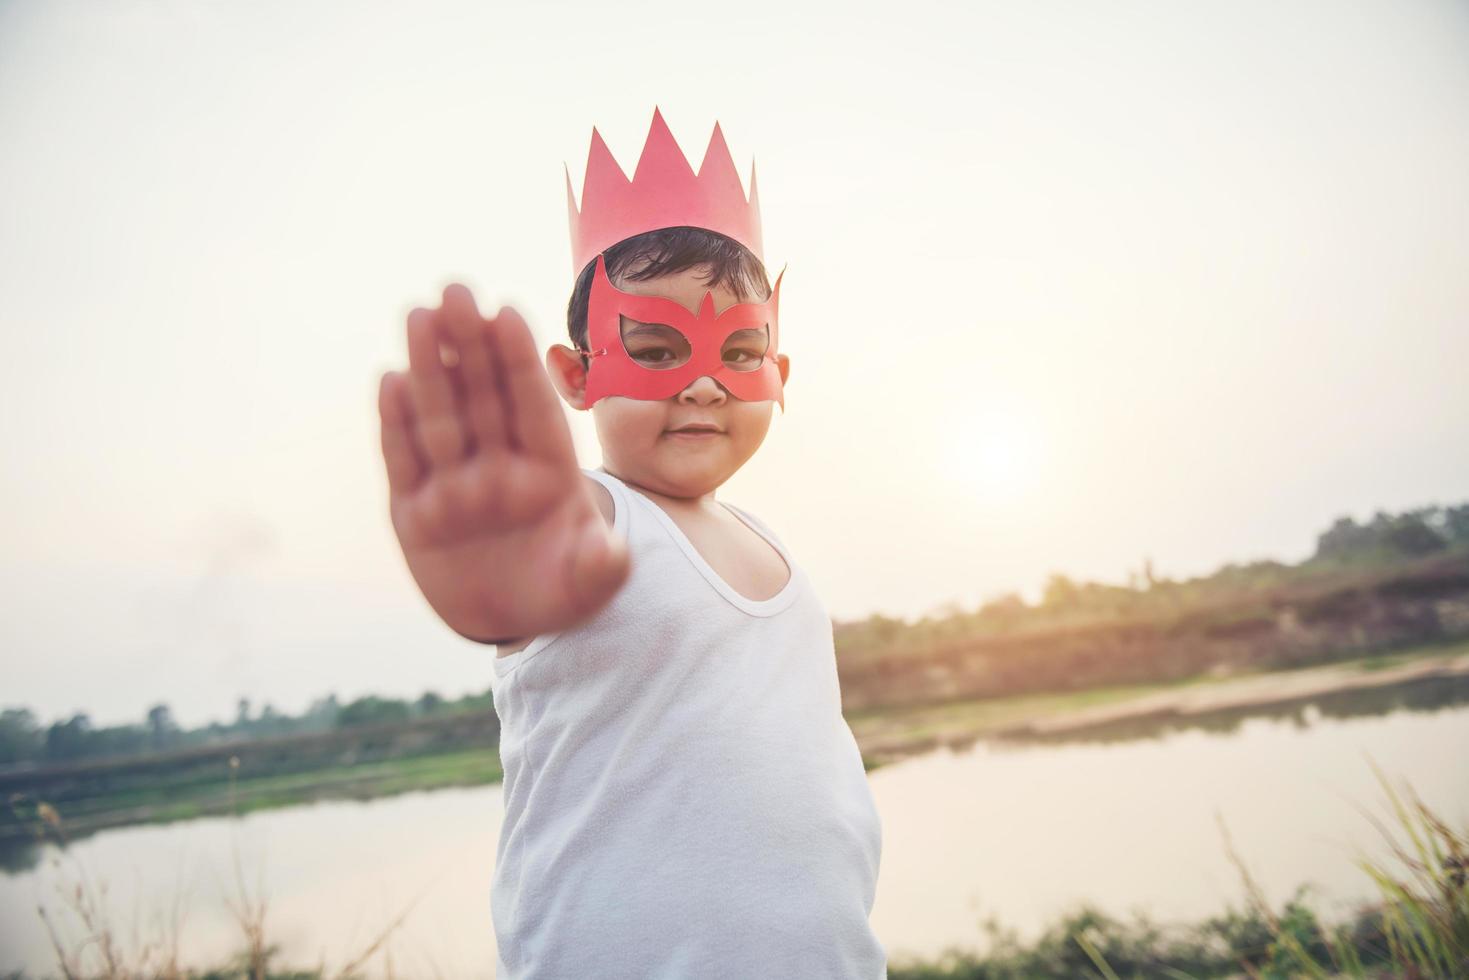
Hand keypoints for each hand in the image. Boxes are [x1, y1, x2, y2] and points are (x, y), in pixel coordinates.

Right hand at [378, 283, 629, 642]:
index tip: (507, 312)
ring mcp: (455, 487)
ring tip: (420, 314)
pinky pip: (405, 461)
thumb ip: (601, 566)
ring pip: (440, 417)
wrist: (512, 620)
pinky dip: (396, 424)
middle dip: (470, 344)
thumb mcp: (590, 583)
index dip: (519, 362)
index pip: (532, 407)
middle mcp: (499, 469)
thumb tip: (612, 556)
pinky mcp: (415, 514)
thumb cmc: (563, 589)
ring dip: (430, 368)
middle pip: (483, 397)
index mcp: (549, 472)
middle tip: (457, 288)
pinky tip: (390, 379)